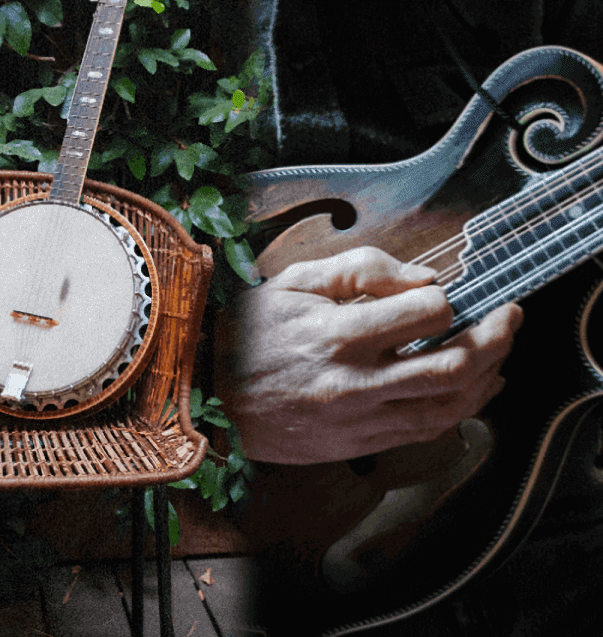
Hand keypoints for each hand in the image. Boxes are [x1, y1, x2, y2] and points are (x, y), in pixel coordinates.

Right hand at [216, 247, 522, 464]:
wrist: (206, 395)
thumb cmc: (247, 332)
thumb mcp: (293, 281)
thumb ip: (361, 269)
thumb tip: (423, 278)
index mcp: (335, 334)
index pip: (426, 313)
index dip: (447, 298)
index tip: (441, 294)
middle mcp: (353, 382)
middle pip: (453, 364)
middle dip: (494, 337)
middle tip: (507, 316)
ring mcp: (358, 419)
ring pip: (449, 405)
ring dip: (487, 375)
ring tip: (498, 351)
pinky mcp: (359, 443)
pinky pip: (427, 430)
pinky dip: (461, 408)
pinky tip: (471, 388)